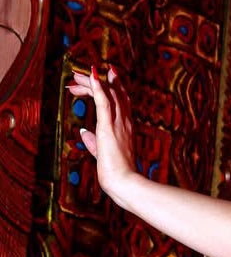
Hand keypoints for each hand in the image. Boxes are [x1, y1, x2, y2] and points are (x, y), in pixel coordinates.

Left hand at [68, 66, 137, 204]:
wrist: (123, 182)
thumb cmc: (116, 172)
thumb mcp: (101, 153)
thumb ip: (93, 141)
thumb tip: (83, 132)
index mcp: (125, 127)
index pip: (120, 100)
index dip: (109, 87)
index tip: (97, 77)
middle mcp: (125, 121)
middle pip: (114, 93)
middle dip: (97, 81)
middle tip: (79, 75)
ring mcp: (119, 123)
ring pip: (108, 94)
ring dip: (92, 81)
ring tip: (78, 74)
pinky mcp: (108, 127)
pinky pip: (104, 102)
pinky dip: (97, 87)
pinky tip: (91, 75)